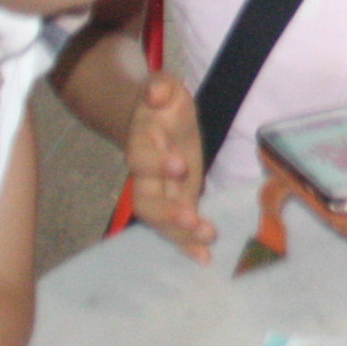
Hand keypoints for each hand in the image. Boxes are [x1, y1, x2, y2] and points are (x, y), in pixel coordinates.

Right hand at [122, 76, 213, 263]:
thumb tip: (155, 93)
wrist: (155, 121)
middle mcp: (145, 175)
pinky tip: (203, 258)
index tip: (180, 165)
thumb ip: (158, 88)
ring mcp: (160, 193)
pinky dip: (187, 244)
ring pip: (160, 220)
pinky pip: (177, 228)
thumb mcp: (164, 87)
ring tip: (205, 237)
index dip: (158, 164)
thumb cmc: (162, 104)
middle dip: (167, 212)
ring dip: (180, 232)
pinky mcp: (176, 202)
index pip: (143, 158)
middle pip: (146, 200)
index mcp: (141, 144)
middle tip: (190, 217)